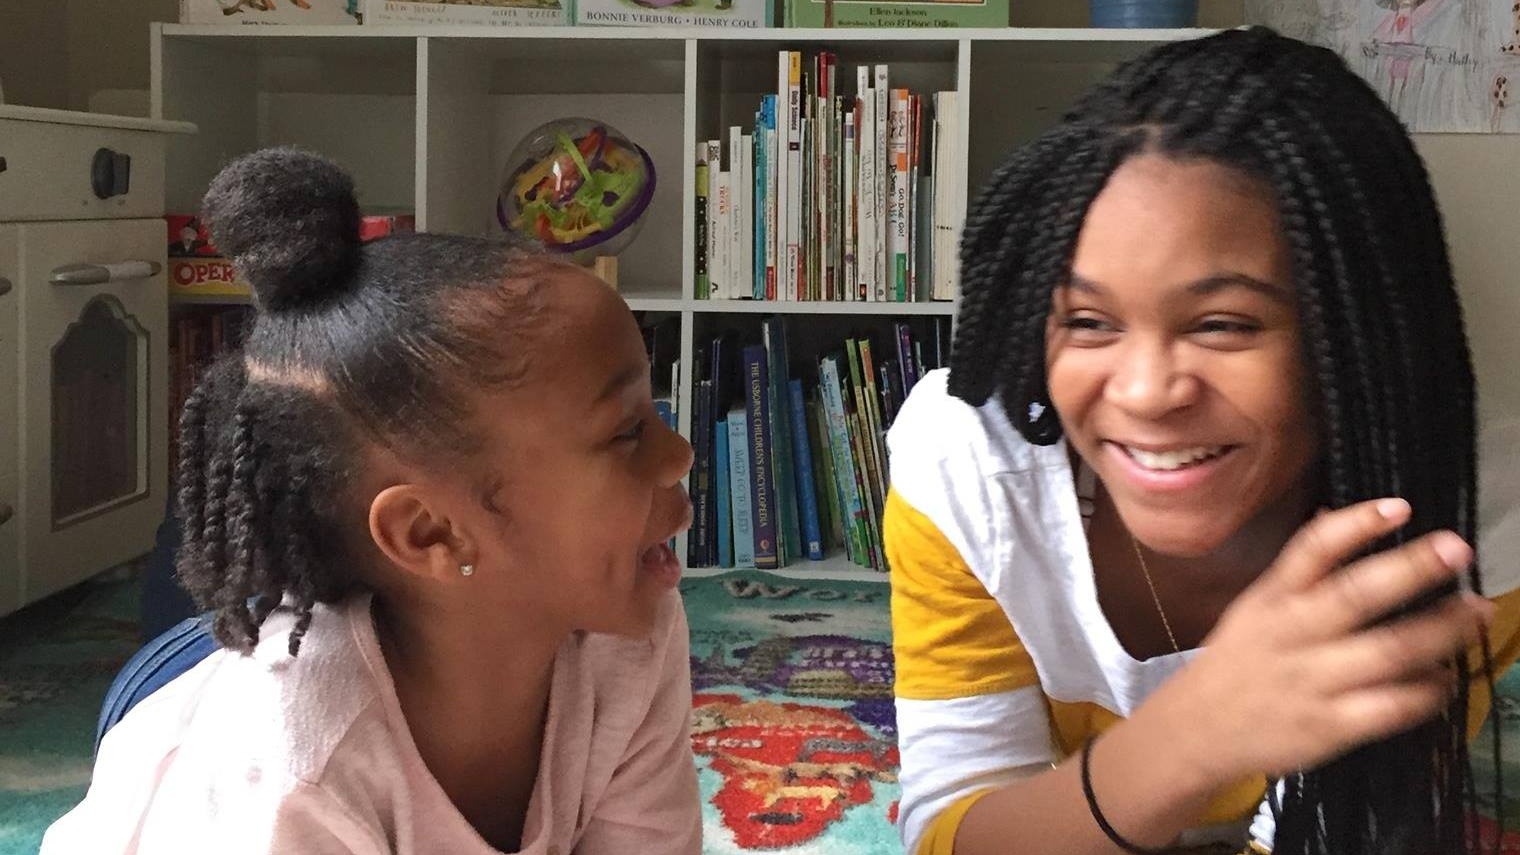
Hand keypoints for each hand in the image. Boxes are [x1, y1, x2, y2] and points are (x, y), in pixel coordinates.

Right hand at [1140, 498, 1491, 785]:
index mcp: (1272, 601)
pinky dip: (1427, 692)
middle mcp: (1292, 636)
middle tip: (1457, 550)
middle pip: (1356, 596)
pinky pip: (1391, 707)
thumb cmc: (1239, 662)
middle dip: (1411, 570)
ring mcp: (1312, 682)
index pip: (1311, 551)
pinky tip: (1447, 678)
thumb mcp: (1255, 608)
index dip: (1356, 526)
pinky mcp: (1331, 727)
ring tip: (1476, 611)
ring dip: (1439, 631)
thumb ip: (1299, 570)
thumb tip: (1336, 515)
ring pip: (1387, 652)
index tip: (1400, 507)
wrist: (1198, 730)